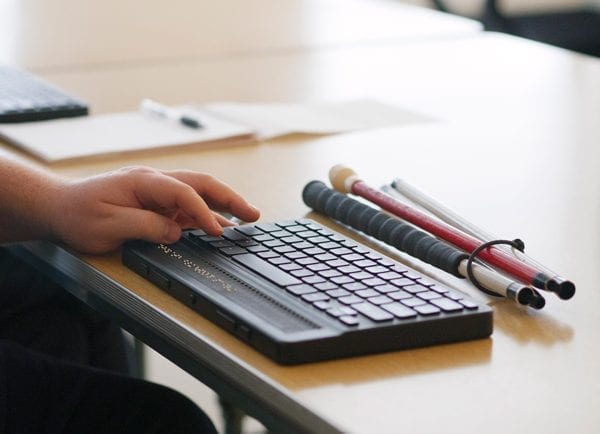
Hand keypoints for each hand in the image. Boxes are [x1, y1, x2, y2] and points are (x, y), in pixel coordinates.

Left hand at [50, 166, 259, 253]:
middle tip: (253, 214)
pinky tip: (221, 228)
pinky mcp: (156, 205)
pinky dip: (207, 217)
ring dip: (223, 206)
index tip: (218, 233)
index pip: (183, 193)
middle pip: (201, 184)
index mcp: (143, 181)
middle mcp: (154, 183)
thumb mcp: (107, 225)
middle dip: (230, 198)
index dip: (203, 213)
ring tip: (248, 219)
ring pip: (198, 195)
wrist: (58, 208)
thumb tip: (177, 232)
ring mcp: (157, 193)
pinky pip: (187, 209)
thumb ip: (145, 227)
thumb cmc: (77, 214)